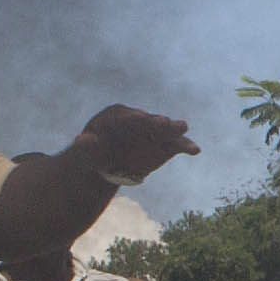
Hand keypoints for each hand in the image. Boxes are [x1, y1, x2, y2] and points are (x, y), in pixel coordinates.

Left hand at [70, 105, 195, 184]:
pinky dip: (185, 146)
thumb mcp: (85, 152)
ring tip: (182, 129)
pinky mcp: (165, 145)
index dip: (132, 118)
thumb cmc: (94, 154)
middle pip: (149, 120)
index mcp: (117, 115)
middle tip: (163, 123)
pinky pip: (176, 144)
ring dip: (174, 130)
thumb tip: (85, 141)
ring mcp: (153, 132)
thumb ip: (85, 146)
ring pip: (165, 130)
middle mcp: (139, 120)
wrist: (109, 165)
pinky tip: (194, 150)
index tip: (139, 119)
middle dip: (155, 122)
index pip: (127, 116)